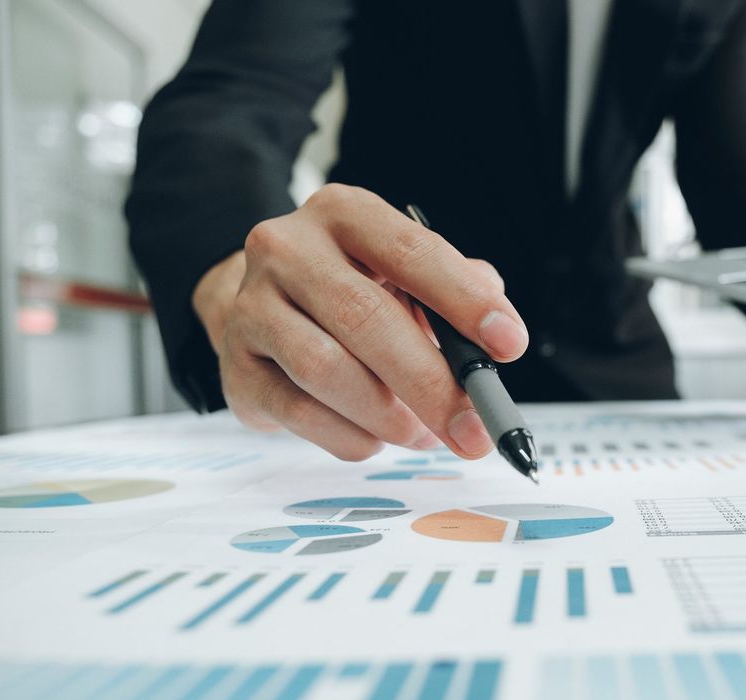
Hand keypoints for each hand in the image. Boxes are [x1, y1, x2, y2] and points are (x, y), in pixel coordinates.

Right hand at [193, 183, 527, 460]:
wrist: (258, 302)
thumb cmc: (353, 288)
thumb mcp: (405, 273)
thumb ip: (455, 294)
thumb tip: (495, 341)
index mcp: (344, 214)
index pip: (412, 251)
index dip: (465, 300)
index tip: (509, 345)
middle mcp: (288, 249)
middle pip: (366, 318)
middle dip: (432, 382)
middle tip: (476, 427)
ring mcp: (252, 306)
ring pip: (326, 369)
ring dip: (389, 414)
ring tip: (424, 433)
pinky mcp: (236, 366)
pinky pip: (298, 411)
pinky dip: (350, 435)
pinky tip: (377, 439)